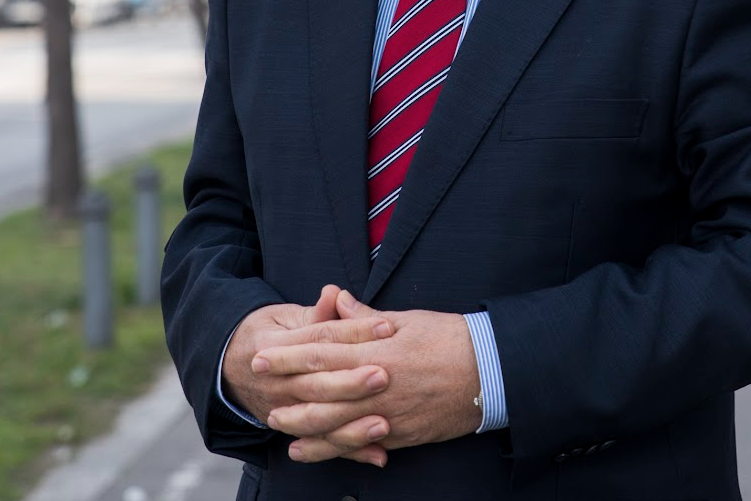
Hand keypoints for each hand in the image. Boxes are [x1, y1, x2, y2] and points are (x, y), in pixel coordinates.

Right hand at [222, 285, 396, 464]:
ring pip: (318, 420)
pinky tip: (378, 453)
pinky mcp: (292, 429)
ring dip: (351, 425)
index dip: (352, 332)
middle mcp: (277, 382)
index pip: (319, 339)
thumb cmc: (266, 334)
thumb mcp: (284, 317)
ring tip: (383, 422)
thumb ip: (315, 313)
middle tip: (383, 376)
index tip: (385, 327)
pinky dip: (351, 451)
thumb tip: (336, 293)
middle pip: (317, 384)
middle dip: (350, 382)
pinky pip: (323, 444)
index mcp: (274, 346)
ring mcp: (282, 410)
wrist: (226, 366)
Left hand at [259, 291, 481, 464]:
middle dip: (286, 389)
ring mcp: (387, 414)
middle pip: (320, 390)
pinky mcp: (399, 434)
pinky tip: (309, 449)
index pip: (323, 352)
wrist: (491, 373)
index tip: (263, 353)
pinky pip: (357, 444)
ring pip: (333, 423)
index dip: (289, 354)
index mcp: (377, 351)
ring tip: (276, 420)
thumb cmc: (451, 339)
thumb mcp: (408, 319)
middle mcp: (377, 385)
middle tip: (259, 386)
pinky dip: (329, 448)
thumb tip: (335, 301)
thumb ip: (365, 317)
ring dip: (301, 423)